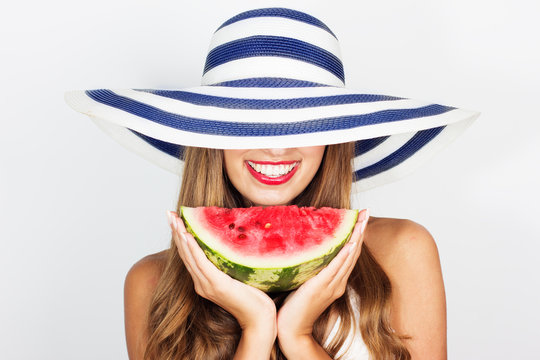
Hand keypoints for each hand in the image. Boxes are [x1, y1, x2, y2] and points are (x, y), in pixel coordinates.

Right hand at [167, 211, 276, 336]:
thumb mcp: (238, 274)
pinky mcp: (216, 285)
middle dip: (176, 232)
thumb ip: (231, 261)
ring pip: (189, 256)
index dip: (181, 238)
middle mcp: (201, 283)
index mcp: (204, 281)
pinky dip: (192, 249)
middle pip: (185, 254)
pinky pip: (201, 263)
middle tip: (169, 214)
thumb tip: (234, 239)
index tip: (175, 220)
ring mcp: (207, 285)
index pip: (189, 256)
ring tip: (174, 220)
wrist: (260, 319)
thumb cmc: (254, 298)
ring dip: (181, 236)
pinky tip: (187, 236)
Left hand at [276, 209, 368, 355]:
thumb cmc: (296, 306)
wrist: (292, 328)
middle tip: (366, 212)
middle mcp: (338, 283)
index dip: (356, 235)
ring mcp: (331, 286)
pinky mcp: (321, 287)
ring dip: (356, 238)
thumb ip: (312, 267)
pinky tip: (350, 244)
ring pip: (348, 258)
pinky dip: (344, 256)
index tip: (361, 218)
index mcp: (336, 281)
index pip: (349, 254)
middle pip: (353, 253)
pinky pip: (335, 269)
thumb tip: (307, 247)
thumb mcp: (307, 281)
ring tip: (362, 221)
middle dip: (360, 231)